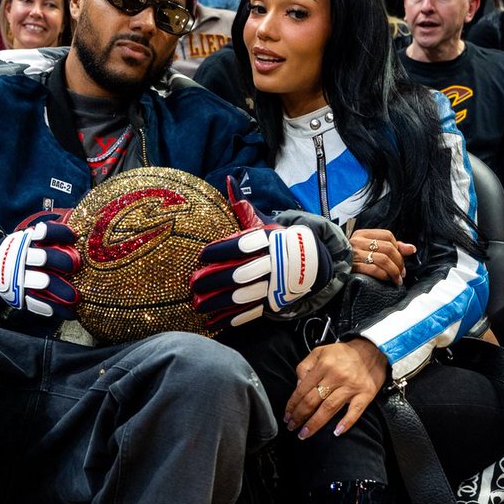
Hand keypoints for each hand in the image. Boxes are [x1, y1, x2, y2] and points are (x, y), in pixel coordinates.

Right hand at [0, 219, 80, 319]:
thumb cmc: (26, 251)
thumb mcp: (34, 238)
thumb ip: (54, 238)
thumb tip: (82, 234)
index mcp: (30, 240)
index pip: (46, 232)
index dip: (60, 233)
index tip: (74, 237)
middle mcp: (25, 257)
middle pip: (43, 257)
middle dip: (60, 260)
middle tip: (74, 266)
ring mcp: (22, 277)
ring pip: (41, 282)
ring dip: (59, 289)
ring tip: (74, 298)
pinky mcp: (21, 295)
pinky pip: (37, 303)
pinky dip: (54, 309)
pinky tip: (70, 312)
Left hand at [190, 177, 323, 329]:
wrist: (311, 262)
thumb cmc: (278, 240)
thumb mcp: (265, 222)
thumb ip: (244, 208)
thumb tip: (229, 181)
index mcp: (268, 242)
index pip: (242, 245)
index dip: (221, 250)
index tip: (202, 255)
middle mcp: (272, 264)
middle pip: (239, 273)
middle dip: (214, 280)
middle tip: (193, 284)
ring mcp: (272, 286)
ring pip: (243, 296)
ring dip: (219, 303)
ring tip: (197, 306)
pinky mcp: (272, 302)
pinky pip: (249, 313)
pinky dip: (231, 319)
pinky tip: (212, 322)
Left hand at [285, 338, 387, 439]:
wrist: (372, 350)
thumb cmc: (345, 353)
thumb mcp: (319, 352)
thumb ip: (305, 367)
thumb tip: (297, 386)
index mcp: (323, 366)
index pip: (302, 389)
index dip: (292, 405)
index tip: (287, 415)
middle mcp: (336, 377)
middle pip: (313, 401)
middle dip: (300, 416)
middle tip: (292, 426)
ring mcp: (351, 387)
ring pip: (329, 408)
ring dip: (315, 423)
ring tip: (305, 433)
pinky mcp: (365, 394)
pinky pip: (355, 411)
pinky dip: (346, 422)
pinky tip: (337, 431)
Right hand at [349, 228, 415, 283]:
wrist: (331, 268)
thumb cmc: (352, 260)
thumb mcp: (368, 249)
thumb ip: (390, 247)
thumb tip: (411, 249)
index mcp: (361, 234)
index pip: (387, 235)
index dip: (398, 247)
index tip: (402, 258)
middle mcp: (357, 242)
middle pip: (388, 248)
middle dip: (399, 262)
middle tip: (402, 272)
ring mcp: (354, 254)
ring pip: (383, 259)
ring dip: (394, 271)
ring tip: (397, 279)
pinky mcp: (353, 267)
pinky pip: (374, 270)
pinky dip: (385, 276)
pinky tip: (388, 280)